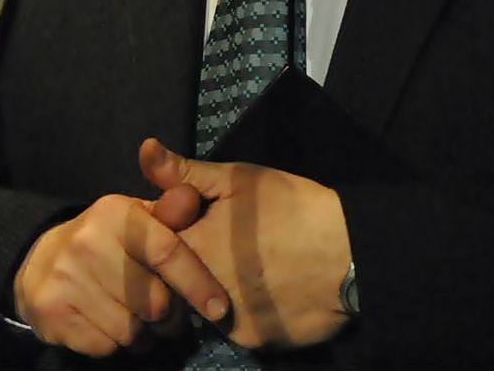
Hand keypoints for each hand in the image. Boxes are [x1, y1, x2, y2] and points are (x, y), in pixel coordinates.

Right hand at [13, 183, 228, 356]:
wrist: (42, 263)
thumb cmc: (107, 240)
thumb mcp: (138, 218)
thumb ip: (170, 211)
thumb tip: (191, 197)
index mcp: (114, 212)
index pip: (167, 252)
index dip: (198, 283)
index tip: (220, 308)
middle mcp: (87, 242)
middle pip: (153, 301)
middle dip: (170, 315)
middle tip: (167, 312)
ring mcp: (65, 279)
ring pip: (131, 330)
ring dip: (144, 333)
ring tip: (140, 318)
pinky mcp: (52, 314)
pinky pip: (105, 346)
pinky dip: (116, 343)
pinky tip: (111, 324)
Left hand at [140, 138, 352, 349]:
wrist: (349, 252)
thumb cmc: (291, 206)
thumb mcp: (239, 179)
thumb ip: (186, 172)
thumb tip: (144, 150)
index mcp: (194, 247)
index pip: (154, 247)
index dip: (167, 233)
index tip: (186, 223)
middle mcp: (202, 292)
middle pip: (174, 282)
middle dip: (187, 264)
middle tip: (221, 245)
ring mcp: (227, 323)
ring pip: (201, 308)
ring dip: (209, 289)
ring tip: (243, 266)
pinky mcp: (252, 343)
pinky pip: (233, 328)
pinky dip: (240, 310)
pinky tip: (263, 289)